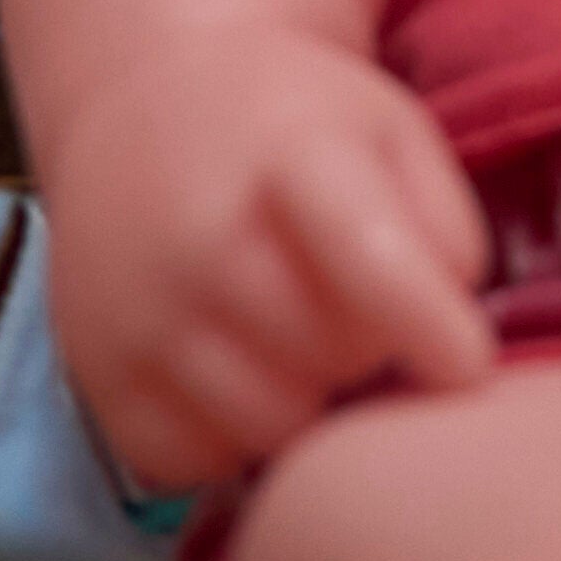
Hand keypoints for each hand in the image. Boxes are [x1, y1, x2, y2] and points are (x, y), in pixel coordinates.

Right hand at [42, 27, 493, 490]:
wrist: (142, 98)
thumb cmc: (291, 124)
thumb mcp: (390, 129)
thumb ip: (445, 227)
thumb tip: (451, 351)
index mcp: (292, 154)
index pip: (374, 264)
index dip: (434, 330)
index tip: (465, 363)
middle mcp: (202, 235)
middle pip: (333, 360)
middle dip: (366, 351)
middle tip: (352, 311)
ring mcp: (140, 310)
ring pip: (270, 428)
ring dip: (304, 403)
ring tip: (296, 340)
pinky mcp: (95, 373)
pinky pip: (196, 462)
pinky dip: (229, 438)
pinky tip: (235, 372)